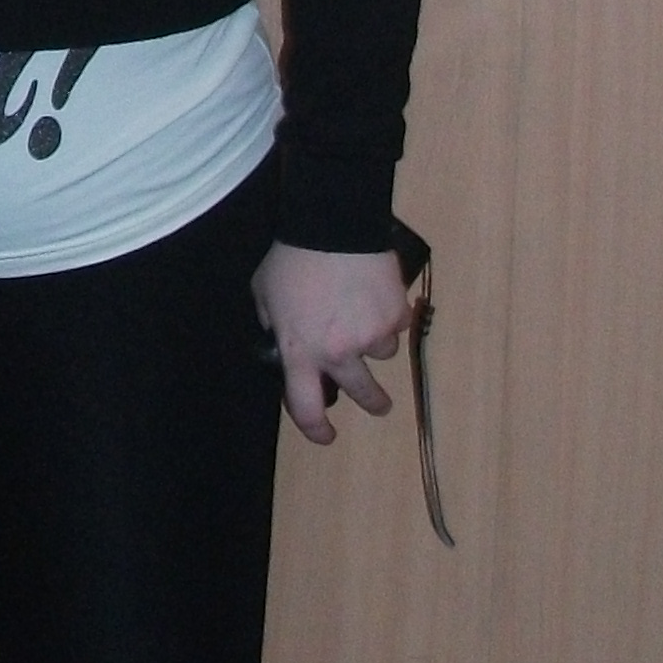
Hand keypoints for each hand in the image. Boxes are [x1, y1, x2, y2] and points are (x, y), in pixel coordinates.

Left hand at [255, 241, 408, 448]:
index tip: (327, 435)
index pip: (306, 408)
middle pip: (363, 393)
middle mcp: (339, 353)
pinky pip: (398, 324)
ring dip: (375, 340)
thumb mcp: (264, 294)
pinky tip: (378, 293)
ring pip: (383, 353)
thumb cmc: (291, 260)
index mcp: (300, 352)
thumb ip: (272, 322)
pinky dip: (391, 314)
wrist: (332, 226)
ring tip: (364, 310)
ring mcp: (371, 335)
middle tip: (379, 404)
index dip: (316, 429)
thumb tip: (281, 335)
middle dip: (373, 402)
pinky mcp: (396, 314)